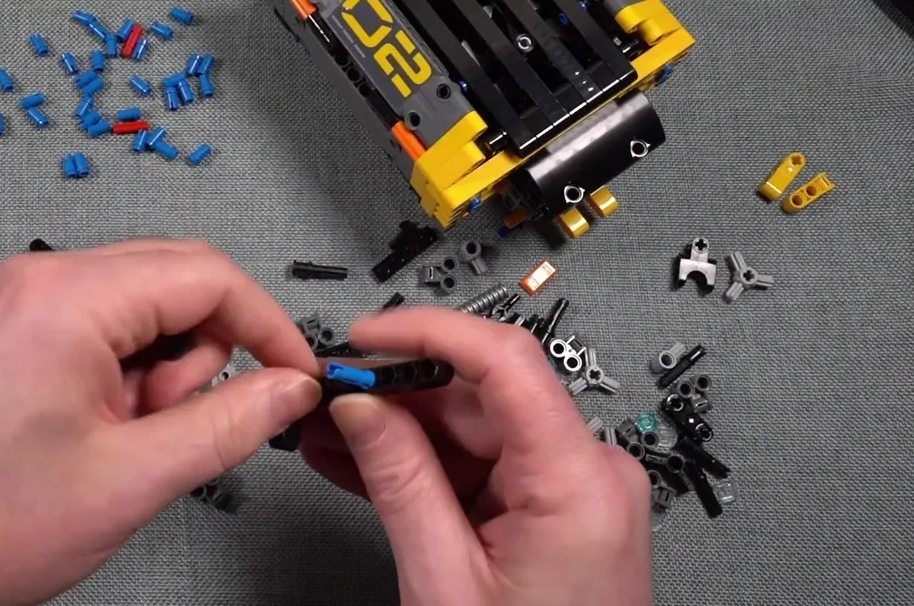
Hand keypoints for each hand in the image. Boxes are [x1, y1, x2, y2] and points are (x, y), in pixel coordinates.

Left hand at [0, 240, 321, 605]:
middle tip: (180, 425)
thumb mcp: (132, 478)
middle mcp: (40, 282)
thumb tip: (288, 389)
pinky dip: (127, 379)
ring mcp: (22, 304)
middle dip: (205, 356)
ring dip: (162, 375)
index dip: (269, 326)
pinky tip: (99, 433)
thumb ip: (230, 424)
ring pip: (147, 311)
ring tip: (123, 442)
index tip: (296, 374)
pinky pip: (107, 331)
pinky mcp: (15, 332)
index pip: (210, 275)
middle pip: (179, 283)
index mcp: (68, 298)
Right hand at [300, 308, 651, 605]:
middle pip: (479, 399)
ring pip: (472, 433)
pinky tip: (362, 462)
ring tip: (327, 435)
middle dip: (395, 394)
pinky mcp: (551, 514)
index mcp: (579, 484)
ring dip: (398, 433)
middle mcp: (588, 476)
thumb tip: (362, 407)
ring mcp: (572, 495)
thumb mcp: (442, 581)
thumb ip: (399, 479)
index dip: (427, 332)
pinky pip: (479, 470)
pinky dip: (423, 467)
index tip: (365, 338)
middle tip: (325, 398)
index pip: (504, 361)